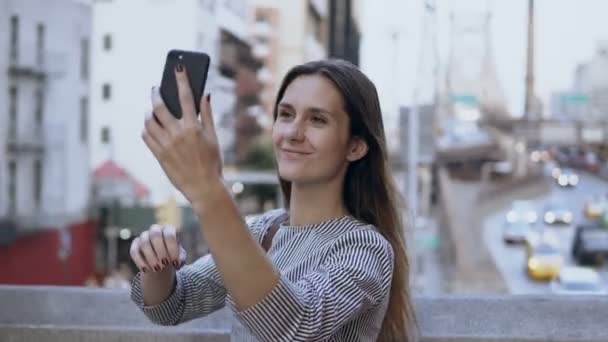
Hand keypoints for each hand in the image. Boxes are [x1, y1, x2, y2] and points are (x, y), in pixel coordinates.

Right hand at [130, 224, 185, 272]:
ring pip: (144, 243)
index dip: (172, 248)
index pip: (169, 234)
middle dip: (160, 250)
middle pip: (155, 234)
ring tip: (157, 269)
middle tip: (165, 265)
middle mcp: (156, 230)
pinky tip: (146, 270)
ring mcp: (144, 236)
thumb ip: (181, 258)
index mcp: (169, 230)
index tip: (174, 263)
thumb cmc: (173, 256)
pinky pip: (134, 251)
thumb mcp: (179, 257)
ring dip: (151, 257)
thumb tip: (178, 262)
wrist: (161, 261)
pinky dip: (140, 261)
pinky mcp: (135, 245)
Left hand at [142, 65, 221, 204]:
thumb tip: (205, 95)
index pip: (186, 97)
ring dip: (149, 112)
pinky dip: (146, 128)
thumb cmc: (212, 162)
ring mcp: (166, 144)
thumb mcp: (213, 137)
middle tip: (156, 89)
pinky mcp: (159, 155)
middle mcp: (178, 134)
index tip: (178, 67)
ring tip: (151, 109)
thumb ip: (208, 115)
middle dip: (156, 94)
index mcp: (194, 127)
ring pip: (149, 121)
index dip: (182, 80)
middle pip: (160, 107)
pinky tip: (149, 126)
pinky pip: (146, 136)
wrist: (204, 187)